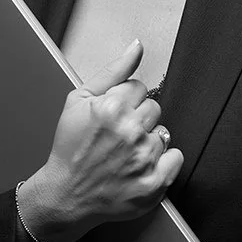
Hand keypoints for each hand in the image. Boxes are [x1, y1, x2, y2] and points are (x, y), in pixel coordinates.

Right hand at [19, 39, 182, 241]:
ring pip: (163, 133)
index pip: (140, 88)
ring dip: (147, 142)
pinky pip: (176, 157)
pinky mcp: (154, 183)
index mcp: (111, 108)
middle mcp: (129, 132)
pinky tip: (140, 166)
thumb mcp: (78, 101)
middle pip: (154, 109)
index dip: (125, 102)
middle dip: (137, 120)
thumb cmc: (70, 148)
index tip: (112, 117)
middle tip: (117, 137)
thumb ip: (112, 71)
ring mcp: (143, 159)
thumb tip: (136, 47)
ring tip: (124, 155)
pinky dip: (163, 161)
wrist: (65, 194)